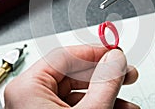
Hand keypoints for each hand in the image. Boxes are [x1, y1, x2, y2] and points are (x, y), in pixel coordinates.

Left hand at [4, 45, 138, 108]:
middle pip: (74, 73)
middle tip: (126, 72)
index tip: (115, 51)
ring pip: (79, 91)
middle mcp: (30, 96)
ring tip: (128, 99)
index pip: (65, 55)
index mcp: (27, 88)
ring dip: (106, 93)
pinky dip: (98, 105)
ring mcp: (39, 108)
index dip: (94, 51)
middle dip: (106, 74)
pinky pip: (77, 105)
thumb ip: (104, 82)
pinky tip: (117, 107)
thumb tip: (115, 58)